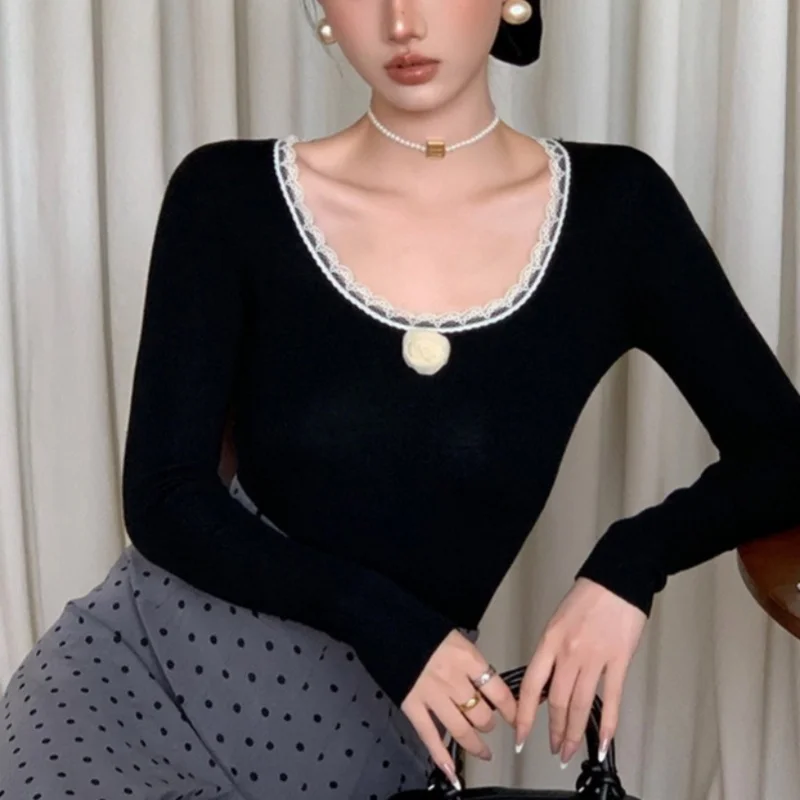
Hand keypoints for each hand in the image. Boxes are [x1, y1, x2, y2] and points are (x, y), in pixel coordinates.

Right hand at [401, 629, 516, 789]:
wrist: (386, 622)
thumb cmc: (421, 624)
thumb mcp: (454, 637)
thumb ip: (469, 662)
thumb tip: (482, 681)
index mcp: (467, 658)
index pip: (498, 691)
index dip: (510, 709)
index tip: (516, 716)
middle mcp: (454, 679)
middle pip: (481, 714)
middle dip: (488, 724)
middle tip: (488, 725)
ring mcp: (432, 694)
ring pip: (461, 729)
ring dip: (474, 744)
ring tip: (482, 751)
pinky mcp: (412, 704)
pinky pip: (430, 735)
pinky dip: (440, 755)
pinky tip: (451, 770)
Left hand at [515, 578, 646, 765]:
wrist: (616, 580)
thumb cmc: (587, 597)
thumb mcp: (558, 622)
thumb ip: (552, 652)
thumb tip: (547, 683)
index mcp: (549, 641)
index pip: (531, 685)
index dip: (524, 715)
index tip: (520, 736)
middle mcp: (569, 652)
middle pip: (557, 701)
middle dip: (555, 731)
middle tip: (554, 750)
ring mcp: (595, 658)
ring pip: (581, 705)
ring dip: (575, 733)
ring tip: (570, 751)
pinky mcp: (619, 661)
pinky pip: (612, 698)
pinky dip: (608, 724)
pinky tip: (605, 742)